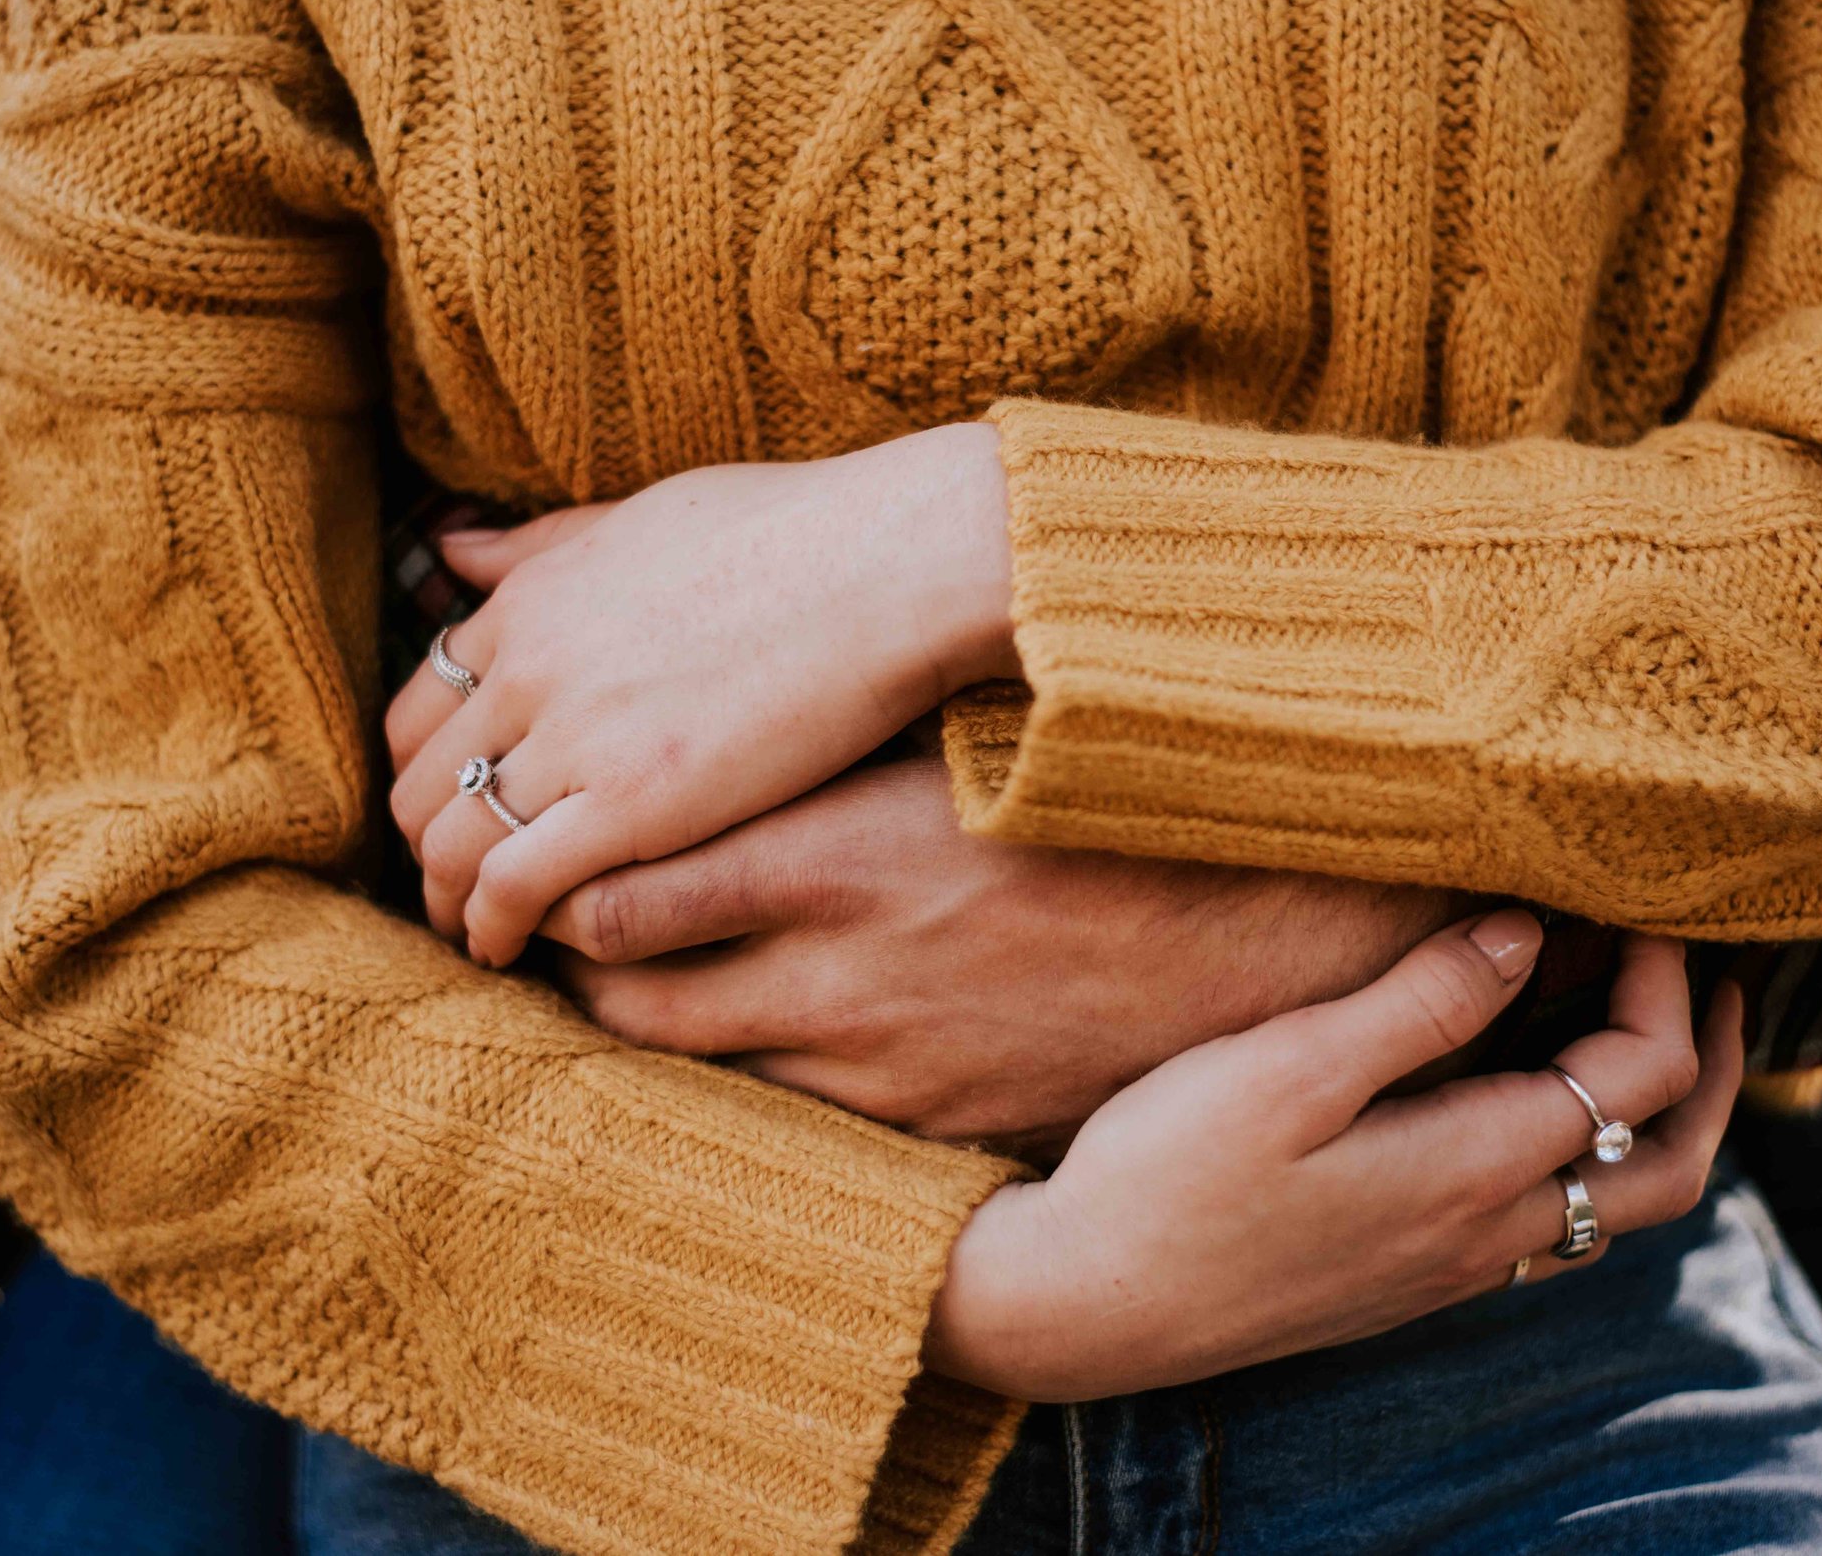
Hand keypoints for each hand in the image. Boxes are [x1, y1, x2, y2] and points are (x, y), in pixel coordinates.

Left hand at [384, 423, 1016, 966]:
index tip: (453, 805)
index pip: (424, 703)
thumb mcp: (642, 515)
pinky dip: (492, 923)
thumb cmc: (794, 529)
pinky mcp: (633, 802)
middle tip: (450, 886)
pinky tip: (506, 948)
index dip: (426, 768)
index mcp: (532, 600)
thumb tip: (450, 546)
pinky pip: (515, 881)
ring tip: (473, 932)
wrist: (885, 562)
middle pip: (421, 779)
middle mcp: (530, 667)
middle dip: (422, 842)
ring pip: (451, 840)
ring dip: (448, 897)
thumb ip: (544, 544)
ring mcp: (577, 736)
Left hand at [543, 757, 1461, 1153]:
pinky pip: (790, 1122)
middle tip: (572, 934)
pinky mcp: (930, 1123)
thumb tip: (706, 699)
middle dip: (577, 970)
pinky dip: (750, 1085)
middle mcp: (833, 971)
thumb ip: (813, 731)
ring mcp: (880, 1063)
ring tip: (646, 992)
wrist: (1263, 922)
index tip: (558, 856)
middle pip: (622, 997)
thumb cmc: (1098, 794)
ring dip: (650, 1035)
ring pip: (693, 1073)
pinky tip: (763, 1045)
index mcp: (826, 854)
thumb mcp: (947, 735)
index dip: (561, 883)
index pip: (612, 890)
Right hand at [925, 913, 1742, 1401]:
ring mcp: (1448, 1267)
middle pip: (1670, 1171)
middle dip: (1714, 1071)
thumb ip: (1418, 1003)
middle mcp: (1484, 1234)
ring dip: (1656, 1123)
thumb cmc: (1168, 1177)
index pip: (1640, 1079)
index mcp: (1472, 1170)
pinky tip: (1527, 1105)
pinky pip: (1547, 1228)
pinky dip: (1585, 1160)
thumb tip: (1525, 933)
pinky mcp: (1406, 1278)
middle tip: (1707, 981)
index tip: (1635, 905)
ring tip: (1639, 1031)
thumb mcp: (1288, 1068)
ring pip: (1614, 1212)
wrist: (1088, 1305)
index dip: (1665, 984)